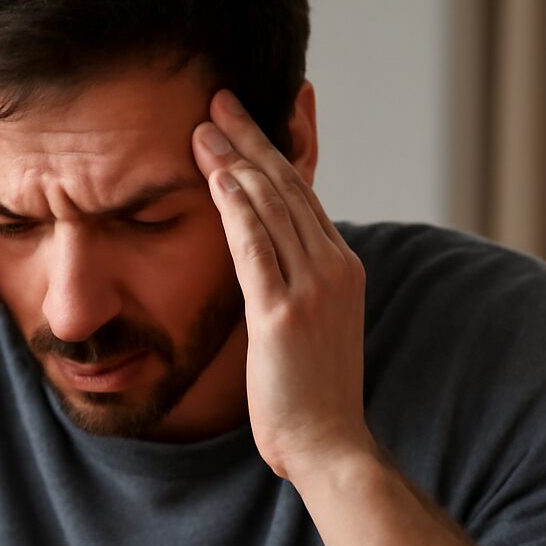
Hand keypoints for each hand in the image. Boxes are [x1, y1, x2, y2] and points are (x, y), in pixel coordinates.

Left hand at [192, 90, 373, 480]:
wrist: (328, 445)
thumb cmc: (311, 397)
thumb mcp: (310, 330)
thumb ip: (294, 290)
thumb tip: (267, 268)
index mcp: (342, 268)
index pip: (302, 196)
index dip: (271, 153)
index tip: (244, 121)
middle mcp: (333, 268)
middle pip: (287, 187)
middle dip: (250, 139)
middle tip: (219, 100)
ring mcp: (312, 288)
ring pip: (271, 207)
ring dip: (235, 161)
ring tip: (203, 125)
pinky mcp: (283, 314)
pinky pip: (256, 247)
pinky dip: (235, 207)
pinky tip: (215, 175)